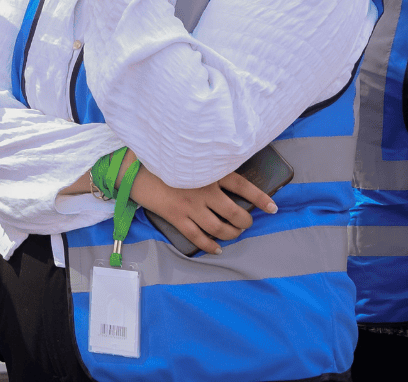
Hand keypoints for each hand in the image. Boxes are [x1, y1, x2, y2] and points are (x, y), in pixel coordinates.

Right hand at [131, 167, 275, 254]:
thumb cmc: (163, 163)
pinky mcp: (177, 217)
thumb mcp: (190, 160)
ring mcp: (190, 206)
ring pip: (219, 228)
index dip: (261, 198)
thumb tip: (228, 183)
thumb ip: (209, 169)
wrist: (134, 170)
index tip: (273, 208)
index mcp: (210, 172)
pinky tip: (217, 248)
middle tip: (246, 222)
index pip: (244, 187)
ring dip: (231, 234)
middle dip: (245, 222)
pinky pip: (198, 237)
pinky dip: (210, 246)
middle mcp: (204, 190)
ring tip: (234, 233)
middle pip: (235, 212)